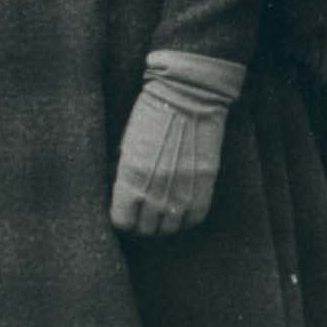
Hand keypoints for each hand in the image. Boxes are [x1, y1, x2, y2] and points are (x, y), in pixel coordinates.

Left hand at [109, 53, 245, 237]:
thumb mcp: (127, 146)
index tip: (123, 214)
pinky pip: (193, 219)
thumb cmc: (151, 116)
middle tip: (141, 215)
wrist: (188, 96)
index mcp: (130, 178)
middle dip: (140, 225)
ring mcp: (182, 191)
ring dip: (163, 224)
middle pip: (145, 230)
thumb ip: (125, 175)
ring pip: (170, 229)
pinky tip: (179, 209)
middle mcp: (155, 191)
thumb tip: (123, 198)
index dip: (122, 220)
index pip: (122, 221)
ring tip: (160, 214)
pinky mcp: (204, 187)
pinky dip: (185, 219)